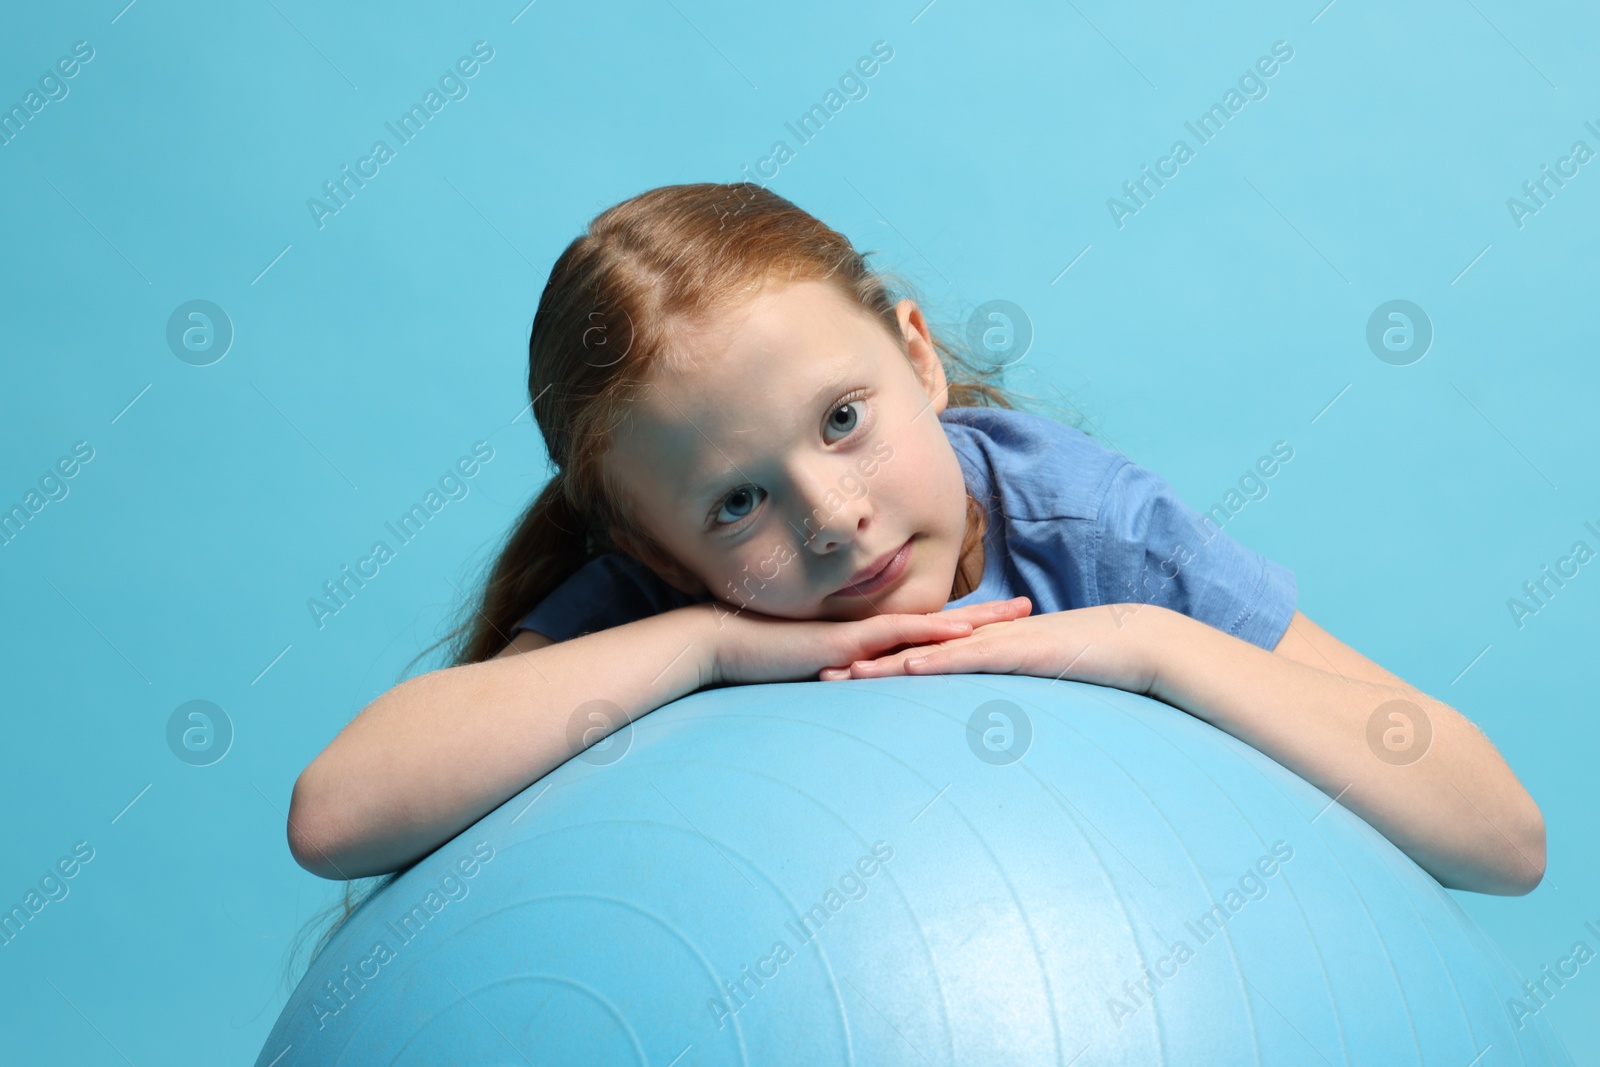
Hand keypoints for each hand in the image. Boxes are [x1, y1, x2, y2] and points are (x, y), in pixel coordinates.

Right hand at [706, 597, 1034, 686]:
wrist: (726, 645)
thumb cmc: (764, 664)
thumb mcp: (815, 681)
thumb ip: (842, 687)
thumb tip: (858, 704)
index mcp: (872, 640)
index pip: (931, 633)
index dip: (969, 627)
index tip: (1006, 624)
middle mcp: (875, 631)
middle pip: (944, 622)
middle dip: (990, 617)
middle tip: (1033, 609)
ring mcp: (865, 632)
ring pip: (933, 625)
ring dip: (977, 621)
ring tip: (1018, 616)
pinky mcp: (850, 641)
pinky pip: (901, 636)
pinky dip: (935, 636)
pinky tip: (966, 636)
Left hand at [821, 601, 1165, 695]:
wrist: (1135, 642)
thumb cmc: (1090, 666)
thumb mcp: (1037, 687)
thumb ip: (1009, 699)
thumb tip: (987, 728)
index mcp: (982, 650)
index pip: (919, 656)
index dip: (878, 665)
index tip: (839, 678)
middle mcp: (982, 641)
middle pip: (912, 650)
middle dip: (866, 662)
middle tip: (818, 674)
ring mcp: (999, 642)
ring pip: (932, 652)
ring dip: (887, 663)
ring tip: (845, 673)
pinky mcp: (1021, 650)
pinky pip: (972, 657)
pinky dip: (938, 663)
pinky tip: (909, 669)